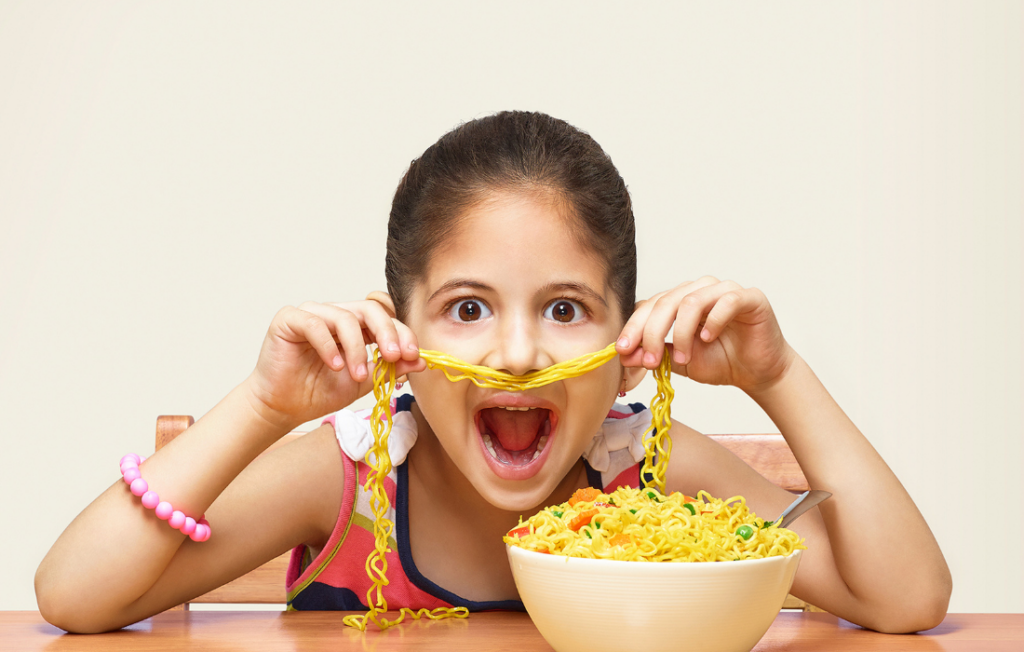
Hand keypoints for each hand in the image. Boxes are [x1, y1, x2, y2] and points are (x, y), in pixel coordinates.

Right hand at [243, 297, 425, 429]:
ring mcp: (313, 314)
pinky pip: (314, 323)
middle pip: (371, 309)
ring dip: (357, 348)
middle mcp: (336, 314)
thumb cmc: (319, 392)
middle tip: (395, 356)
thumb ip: (389, 369)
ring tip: (358, 374)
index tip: (413, 356)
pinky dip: (329, 345)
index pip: (386, 316)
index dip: (403, 332)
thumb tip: (420, 362)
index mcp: (356, 325)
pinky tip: (335, 365)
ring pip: (345, 317)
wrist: (284, 408)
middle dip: (388, 332)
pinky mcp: (289, 319)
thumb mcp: (363, 382)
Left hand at [616, 277, 795, 392]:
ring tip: (683, 358)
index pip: (649, 306)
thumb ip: (655, 355)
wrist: (759, 373)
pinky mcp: (749, 297)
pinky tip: (708, 339)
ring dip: (681, 332)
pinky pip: (726, 301)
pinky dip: (713, 321)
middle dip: (651, 332)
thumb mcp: (681, 362)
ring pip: (691, 300)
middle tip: (648, 360)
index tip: (623, 351)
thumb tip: (624, 355)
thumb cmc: (721, 362)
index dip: (633, 328)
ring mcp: (724, 290)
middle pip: (665, 302)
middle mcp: (699, 290)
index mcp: (679, 301)